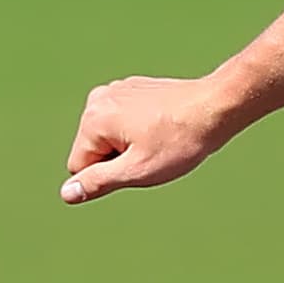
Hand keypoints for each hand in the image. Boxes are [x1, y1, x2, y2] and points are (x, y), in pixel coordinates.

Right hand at [60, 75, 231, 202]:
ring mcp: (116, 90)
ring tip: (161, 139)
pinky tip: (164, 127)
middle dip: (120, 158)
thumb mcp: (137, 171)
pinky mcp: (134, 88)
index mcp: (93, 119)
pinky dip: (141, 129)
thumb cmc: (180, 141)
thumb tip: (67, 194)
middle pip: (94, 149)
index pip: (80, 167)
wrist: (216, 107)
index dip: (110, 174)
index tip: (139, 163)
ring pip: (111, 136)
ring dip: (131, 145)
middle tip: (153, 152)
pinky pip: (125, 121)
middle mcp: (98, 99)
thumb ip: (98, 182)